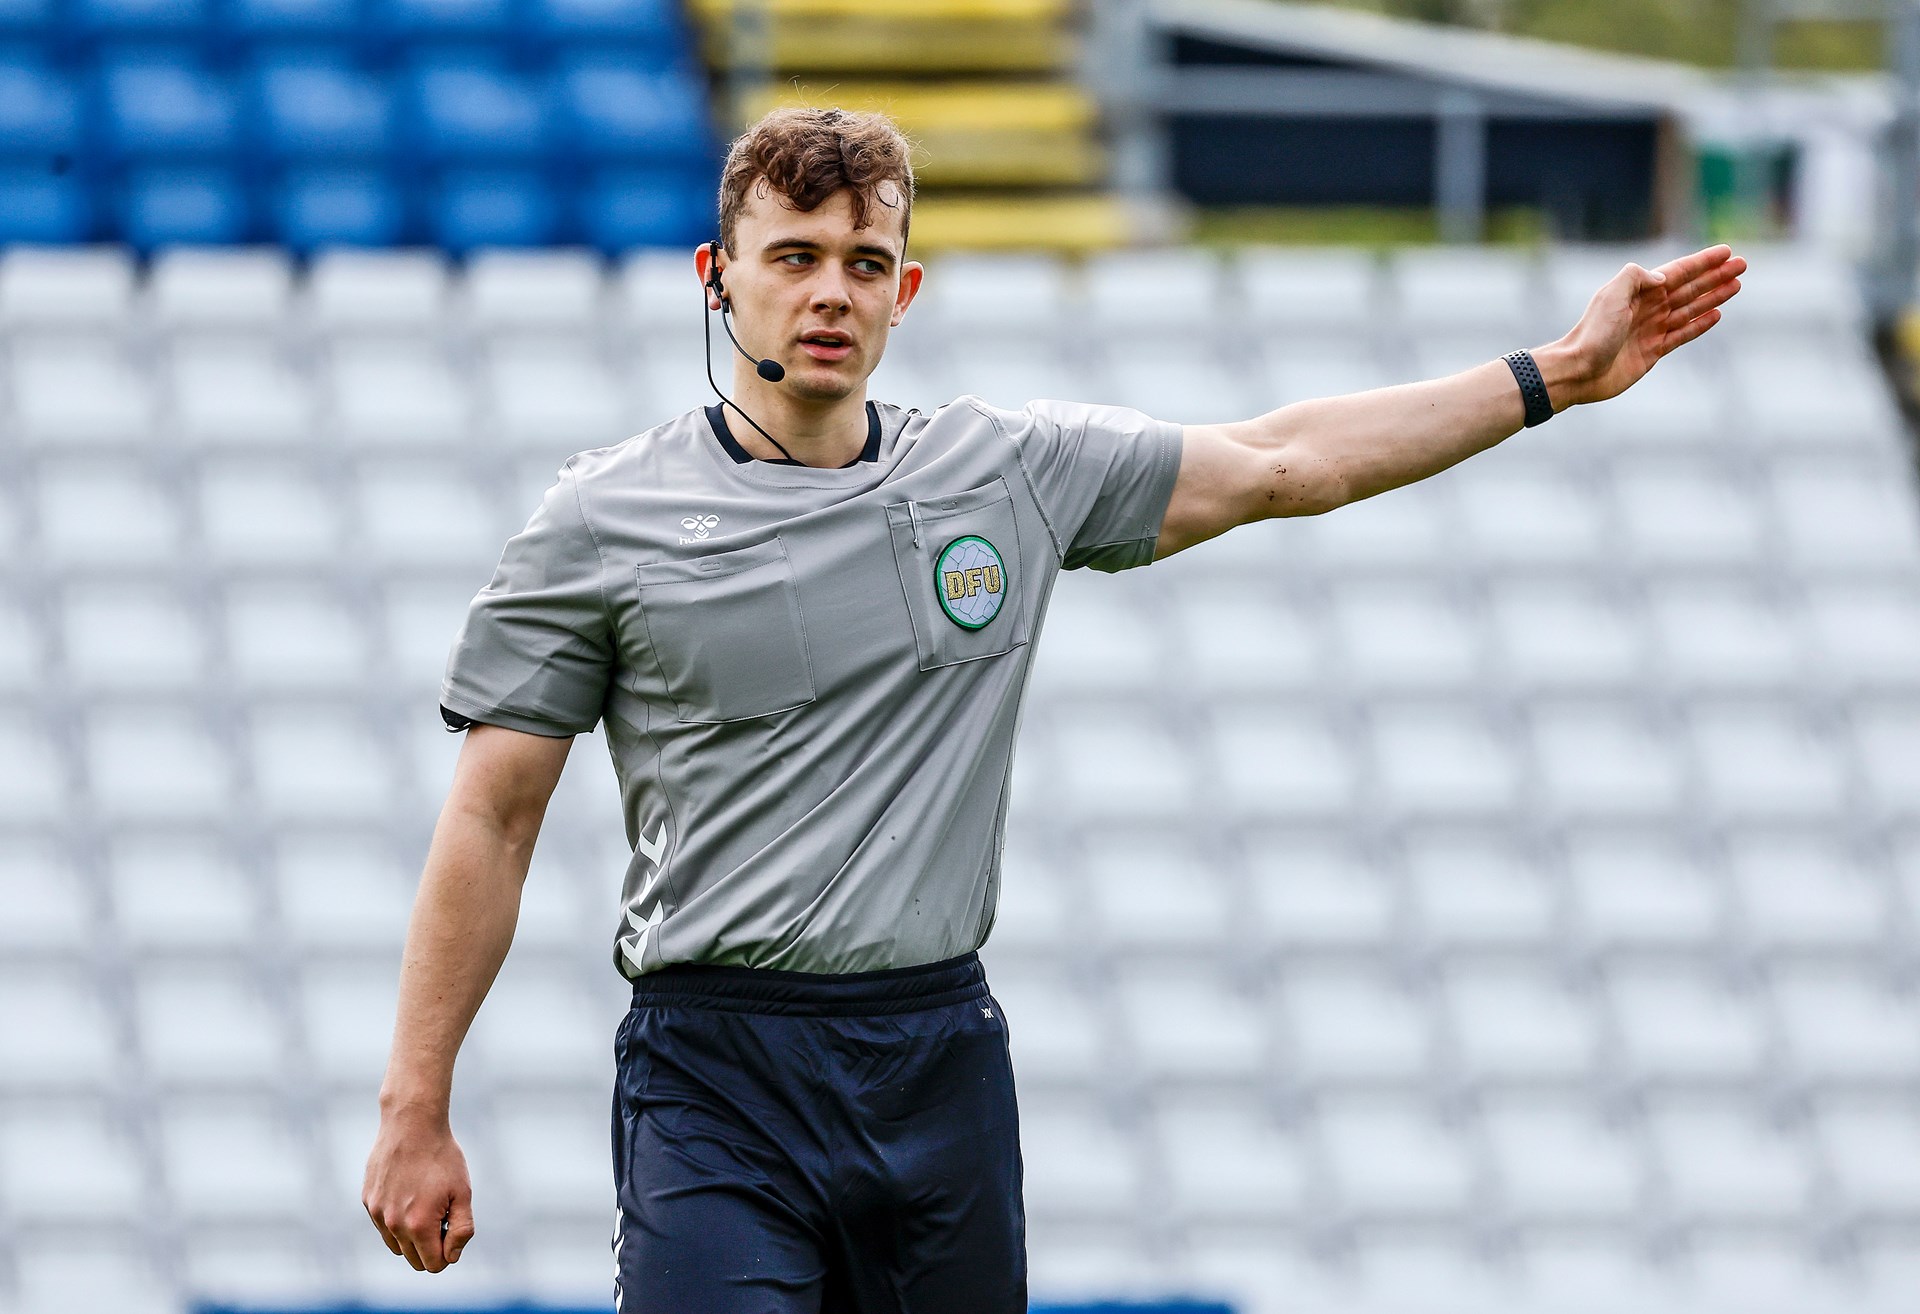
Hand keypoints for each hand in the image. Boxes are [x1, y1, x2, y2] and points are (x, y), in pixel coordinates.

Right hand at [363, 1105, 475, 1271]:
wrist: (412, 1124)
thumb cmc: (442, 1158)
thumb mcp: (462, 1193)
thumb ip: (461, 1230)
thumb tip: (451, 1257)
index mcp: (418, 1225)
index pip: (433, 1265)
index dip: (448, 1252)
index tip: (452, 1228)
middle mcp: (392, 1224)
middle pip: (413, 1259)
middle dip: (431, 1245)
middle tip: (442, 1213)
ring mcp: (377, 1213)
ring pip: (396, 1245)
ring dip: (412, 1235)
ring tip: (425, 1203)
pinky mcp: (368, 1200)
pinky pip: (384, 1225)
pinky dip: (397, 1218)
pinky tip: (409, 1192)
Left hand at [1543, 244, 1745, 407]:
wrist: (1578, 370)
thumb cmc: (1593, 332)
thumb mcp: (1611, 295)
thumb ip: (1636, 277)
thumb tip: (1663, 277)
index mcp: (1638, 291)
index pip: (1678, 272)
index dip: (1703, 262)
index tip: (1727, 252)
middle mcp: (1647, 308)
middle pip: (1689, 288)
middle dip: (1716, 276)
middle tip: (1743, 265)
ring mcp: (1651, 329)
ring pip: (1690, 309)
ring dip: (1713, 297)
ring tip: (1736, 285)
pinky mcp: (1653, 351)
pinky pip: (1682, 334)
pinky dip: (1700, 324)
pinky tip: (1716, 315)